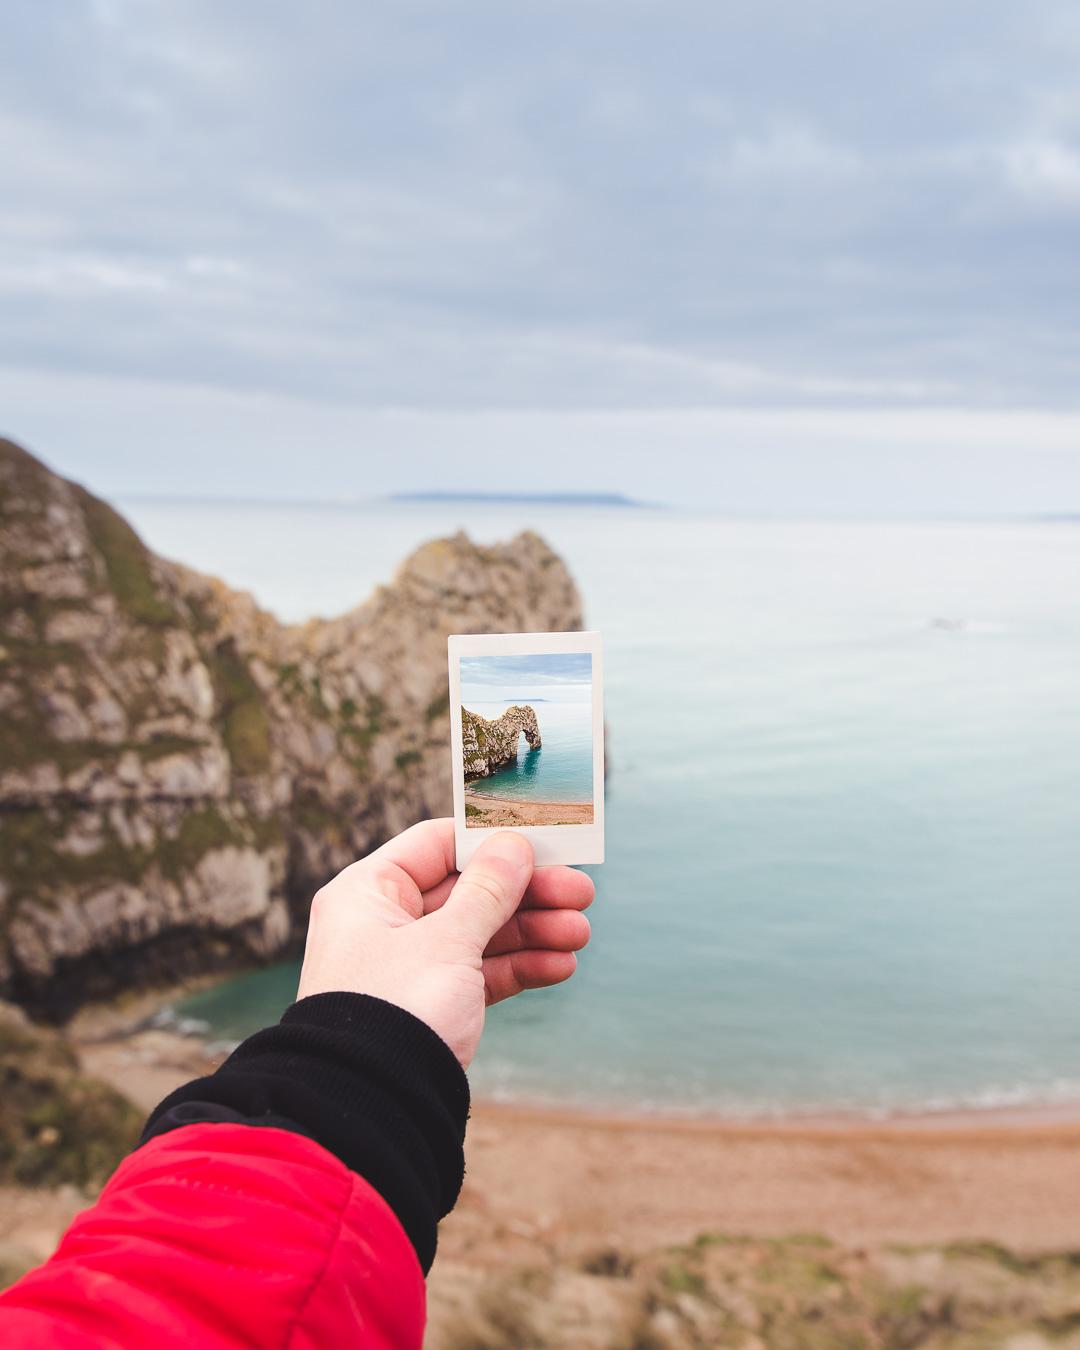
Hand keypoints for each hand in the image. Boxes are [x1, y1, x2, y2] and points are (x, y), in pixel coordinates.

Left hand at [296, 818, 593, 1067]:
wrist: (372, 1110)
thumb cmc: (397, 1011)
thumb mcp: (449, 942)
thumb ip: (488, 891)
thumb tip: (514, 845)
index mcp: (368, 893)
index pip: (437, 845)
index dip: (493, 841)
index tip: (546, 842)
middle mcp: (384, 924)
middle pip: (467, 890)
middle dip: (527, 893)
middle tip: (583, 893)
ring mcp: (408, 967)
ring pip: (480, 934)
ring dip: (533, 931)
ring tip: (580, 934)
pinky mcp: (430, 1007)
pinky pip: (480, 974)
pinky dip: (518, 969)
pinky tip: (560, 966)